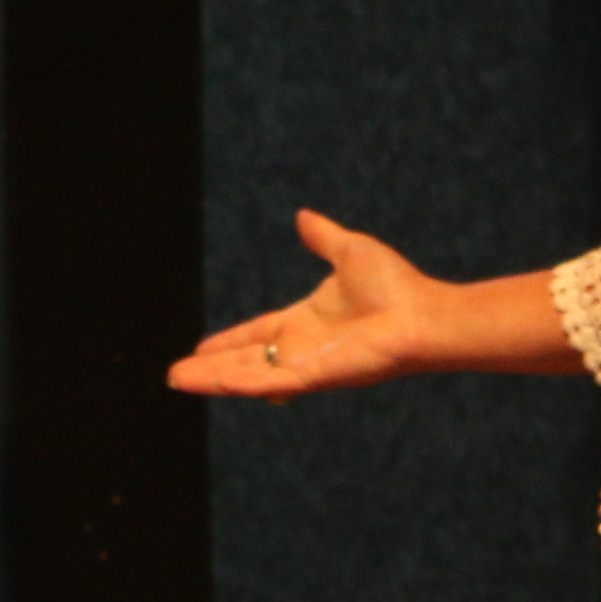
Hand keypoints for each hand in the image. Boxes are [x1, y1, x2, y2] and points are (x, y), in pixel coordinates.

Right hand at [170, 210, 443, 396]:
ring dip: (216, 379)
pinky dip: (246, 383)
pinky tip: (220, 385)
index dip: (227, 342)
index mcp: (305, 321)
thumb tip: (303, 217)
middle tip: (176, 376)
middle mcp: (302, 347)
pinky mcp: (317, 376)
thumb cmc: (397, 286)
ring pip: (251, 376)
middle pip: (246, 360)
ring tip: (181, 382)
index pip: (257, 334)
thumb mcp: (349, 251)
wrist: (424, 313)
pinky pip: (274, 382)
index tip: (199, 348)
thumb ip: (323, 238)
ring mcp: (308, 365)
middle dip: (210, 369)